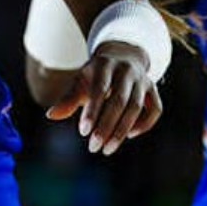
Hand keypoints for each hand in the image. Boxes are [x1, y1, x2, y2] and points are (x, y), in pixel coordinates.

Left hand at [43, 40, 162, 154]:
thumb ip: (68, 99)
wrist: (122, 56)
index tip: (84, 133)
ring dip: (122, 131)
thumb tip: (51, 115)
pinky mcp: (153, 89)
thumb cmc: (96, 76)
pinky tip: (130, 135)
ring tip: (107, 149)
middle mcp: (126, 70)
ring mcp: (142, 79)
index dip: (92, 111)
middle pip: (118, 101)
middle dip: (106, 126)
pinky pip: (155, 109)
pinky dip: (145, 124)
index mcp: (105, 65)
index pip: (99, 89)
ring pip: (135, 107)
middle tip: (94, 148)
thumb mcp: (81, 82)